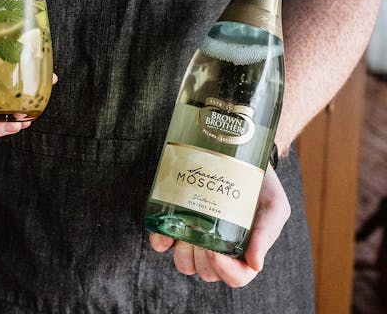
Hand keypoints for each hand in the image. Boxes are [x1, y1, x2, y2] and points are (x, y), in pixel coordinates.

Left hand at [148, 163, 290, 286]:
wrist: (237, 155)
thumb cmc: (260, 185)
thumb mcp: (273, 205)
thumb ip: (267, 233)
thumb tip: (255, 265)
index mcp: (245, 253)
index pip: (235, 278)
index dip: (224, 270)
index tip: (215, 250)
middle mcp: (220, 252)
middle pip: (207, 272)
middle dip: (202, 257)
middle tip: (202, 231)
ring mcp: (196, 240)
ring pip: (185, 264)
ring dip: (182, 252)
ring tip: (187, 227)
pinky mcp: (176, 226)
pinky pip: (162, 245)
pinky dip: (160, 241)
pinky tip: (165, 230)